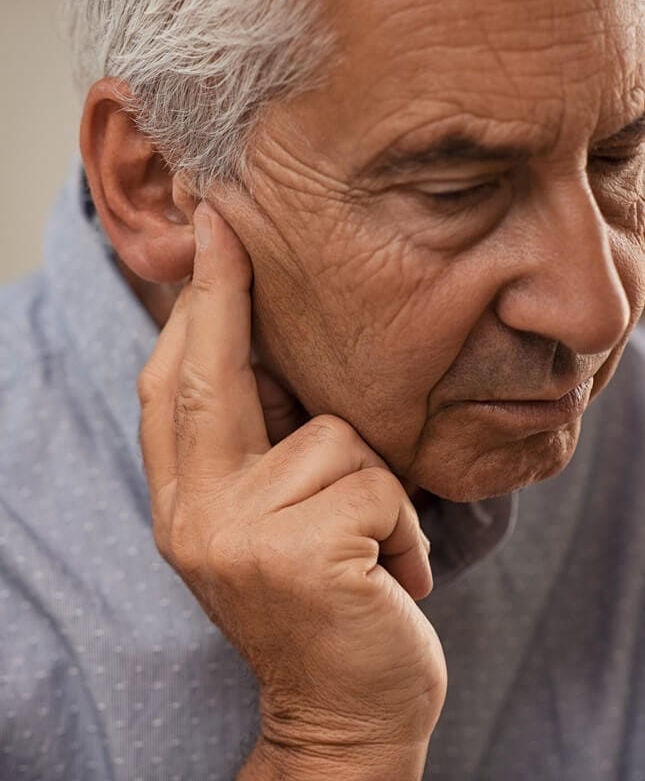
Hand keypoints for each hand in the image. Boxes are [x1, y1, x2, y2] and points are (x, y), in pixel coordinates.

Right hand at [138, 202, 446, 777]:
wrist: (343, 714)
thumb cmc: (323, 603)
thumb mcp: (272, 525)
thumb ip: (259, 451)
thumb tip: (270, 351)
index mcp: (185, 503)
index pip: (174, 387)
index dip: (192, 311)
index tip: (209, 239)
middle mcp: (195, 516)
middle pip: (209, 376)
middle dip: (222, 292)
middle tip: (226, 222)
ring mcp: (240, 537)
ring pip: (334, 437)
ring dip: (376, 486)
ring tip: (374, 547)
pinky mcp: (301, 558)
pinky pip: (379, 489)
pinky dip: (406, 528)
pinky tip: (396, 579)